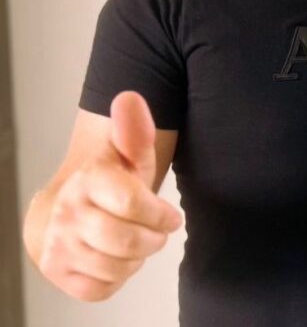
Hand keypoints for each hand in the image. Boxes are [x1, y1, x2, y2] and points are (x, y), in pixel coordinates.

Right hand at [38, 92, 182, 300]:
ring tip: (134, 241)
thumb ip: (135, 130)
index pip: (133, 202)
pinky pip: (103, 287)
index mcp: (89, 180)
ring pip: (119, 267)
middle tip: (155, 232)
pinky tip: (115, 258)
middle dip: (153, 239)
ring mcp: (59, 245)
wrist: (65, 213)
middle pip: (128, 241)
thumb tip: (129, 97)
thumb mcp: (128, 155)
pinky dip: (117, 277)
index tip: (169, 215)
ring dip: (137, 258)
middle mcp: (68, 212)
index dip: (161, 214)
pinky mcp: (59, 274)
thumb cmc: (110, 183)